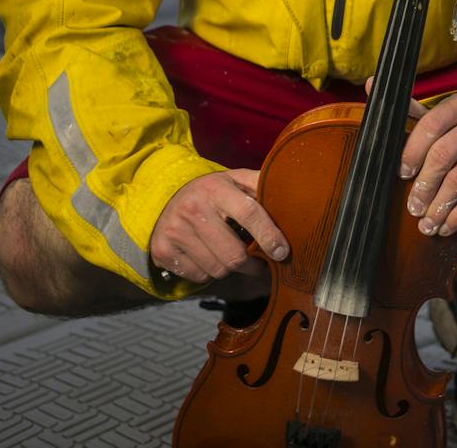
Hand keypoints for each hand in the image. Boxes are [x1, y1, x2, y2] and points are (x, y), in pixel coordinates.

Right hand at [150, 168, 288, 286]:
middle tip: (260, 263)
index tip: (282, 252)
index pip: (250, 214)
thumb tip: (294, 197)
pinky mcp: (162, 251)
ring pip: (218, 269)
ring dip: (231, 269)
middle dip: (252, 264)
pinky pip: (199, 276)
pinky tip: (209, 256)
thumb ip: (260, 186)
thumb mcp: (235, 180)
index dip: (269, 236)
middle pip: (233, 254)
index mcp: (217, 189)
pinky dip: (209, 272)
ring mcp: (175, 232)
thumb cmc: (211, 191)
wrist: (163, 197)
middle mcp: (193, 209)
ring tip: (233, 255)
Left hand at [399, 91, 456, 237]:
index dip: (412, 151)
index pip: (431, 125)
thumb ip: (410, 108)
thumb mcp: (443, 113)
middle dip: (424, 185)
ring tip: (425, 223)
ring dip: (440, 205)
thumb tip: (370, 85)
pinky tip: (446, 226)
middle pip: (444, 154)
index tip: (401, 174)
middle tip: (412, 207)